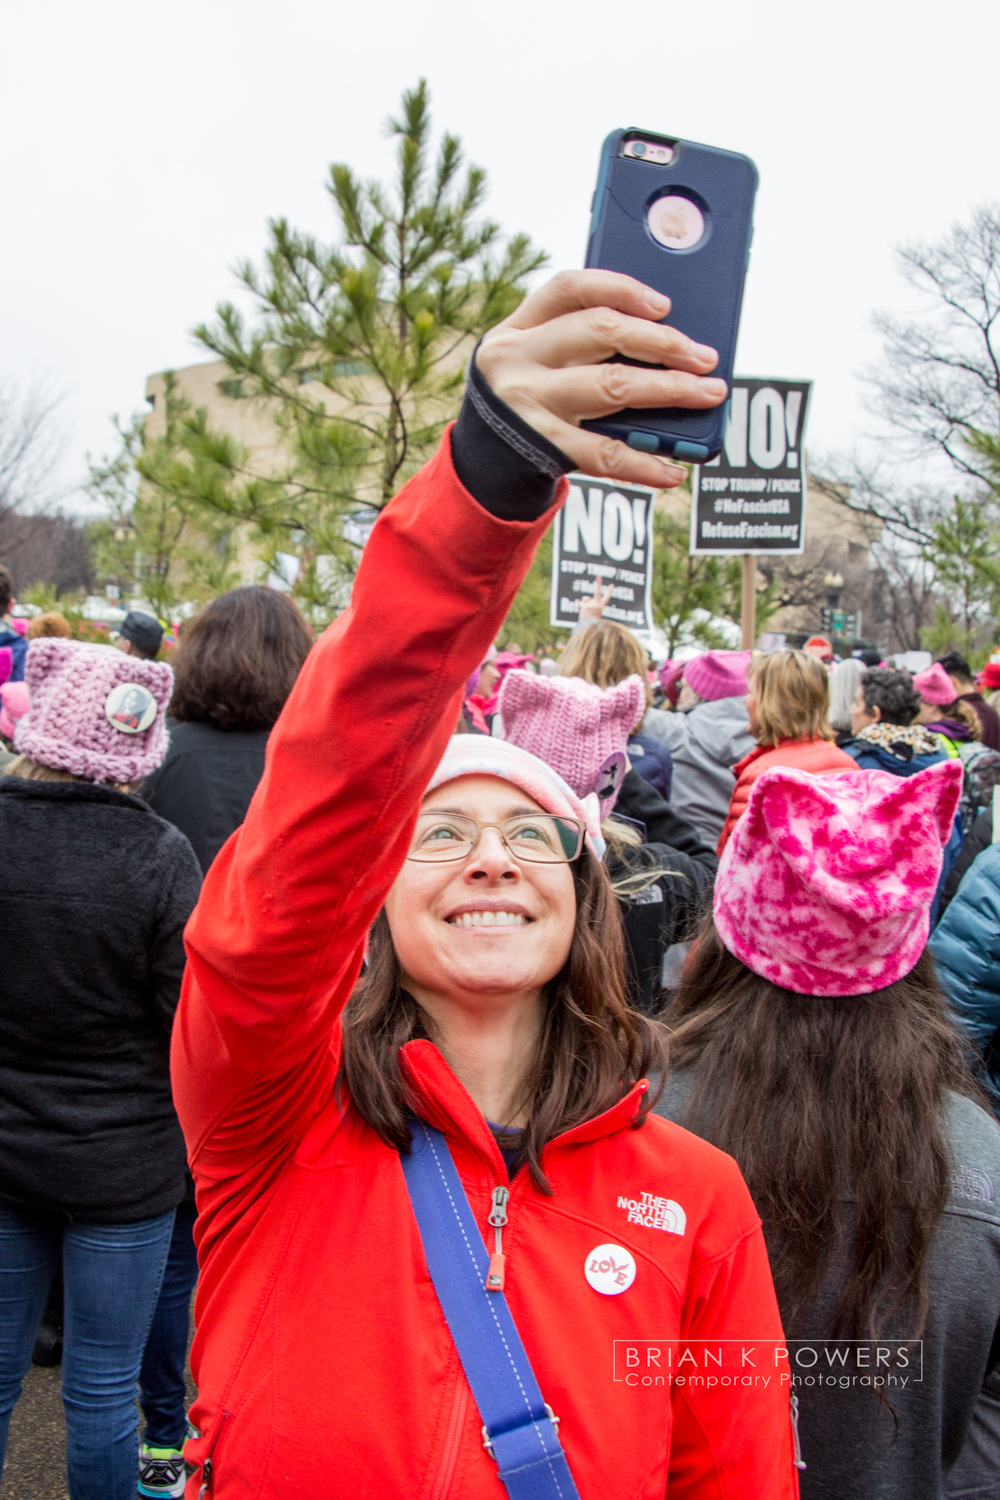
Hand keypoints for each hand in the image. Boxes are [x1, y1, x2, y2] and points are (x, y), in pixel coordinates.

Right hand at [476, 270, 725, 488]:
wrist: (482, 464)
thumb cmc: (527, 400)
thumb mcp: (534, 360)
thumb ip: (579, 342)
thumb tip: (666, 339)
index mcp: (517, 328)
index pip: (570, 289)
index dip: (621, 288)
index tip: (664, 304)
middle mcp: (518, 360)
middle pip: (601, 332)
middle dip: (662, 341)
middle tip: (705, 357)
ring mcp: (529, 404)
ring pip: (612, 387)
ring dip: (669, 390)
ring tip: (707, 394)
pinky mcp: (542, 448)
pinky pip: (604, 454)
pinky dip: (645, 463)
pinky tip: (674, 468)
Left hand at [579, 574, 612, 622]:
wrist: (588, 628)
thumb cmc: (592, 622)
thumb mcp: (594, 612)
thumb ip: (590, 604)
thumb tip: (584, 599)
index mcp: (601, 607)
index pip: (607, 598)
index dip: (609, 591)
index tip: (612, 585)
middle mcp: (597, 604)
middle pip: (598, 592)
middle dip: (598, 583)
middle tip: (599, 576)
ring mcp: (591, 605)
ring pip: (585, 598)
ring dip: (584, 602)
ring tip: (585, 609)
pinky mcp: (585, 606)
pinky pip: (581, 604)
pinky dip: (581, 607)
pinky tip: (583, 612)